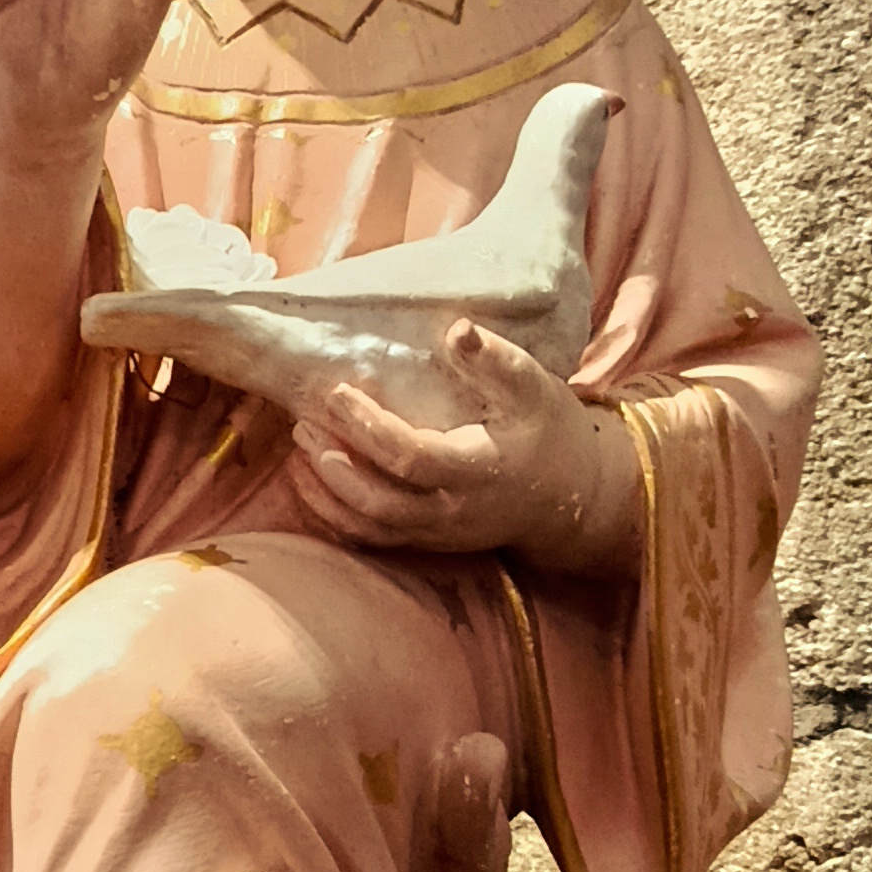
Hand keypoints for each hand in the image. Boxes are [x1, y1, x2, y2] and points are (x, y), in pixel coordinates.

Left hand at [291, 318, 640, 577]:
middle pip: (379, 502)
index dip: (369, 428)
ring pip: (370, 526)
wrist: (570, 494)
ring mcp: (438, 532)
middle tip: (305, 425)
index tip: (337, 394)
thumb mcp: (534, 387)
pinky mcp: (426, 541)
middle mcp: (453, 510)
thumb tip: (458, 330)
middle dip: (334, 467)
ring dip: (326, 493)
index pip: (412, 456)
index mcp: (478, 469)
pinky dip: (336, 515)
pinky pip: (372, 538)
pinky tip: (312, 481)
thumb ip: (496, 360)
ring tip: (301, 448)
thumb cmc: (546, 431)